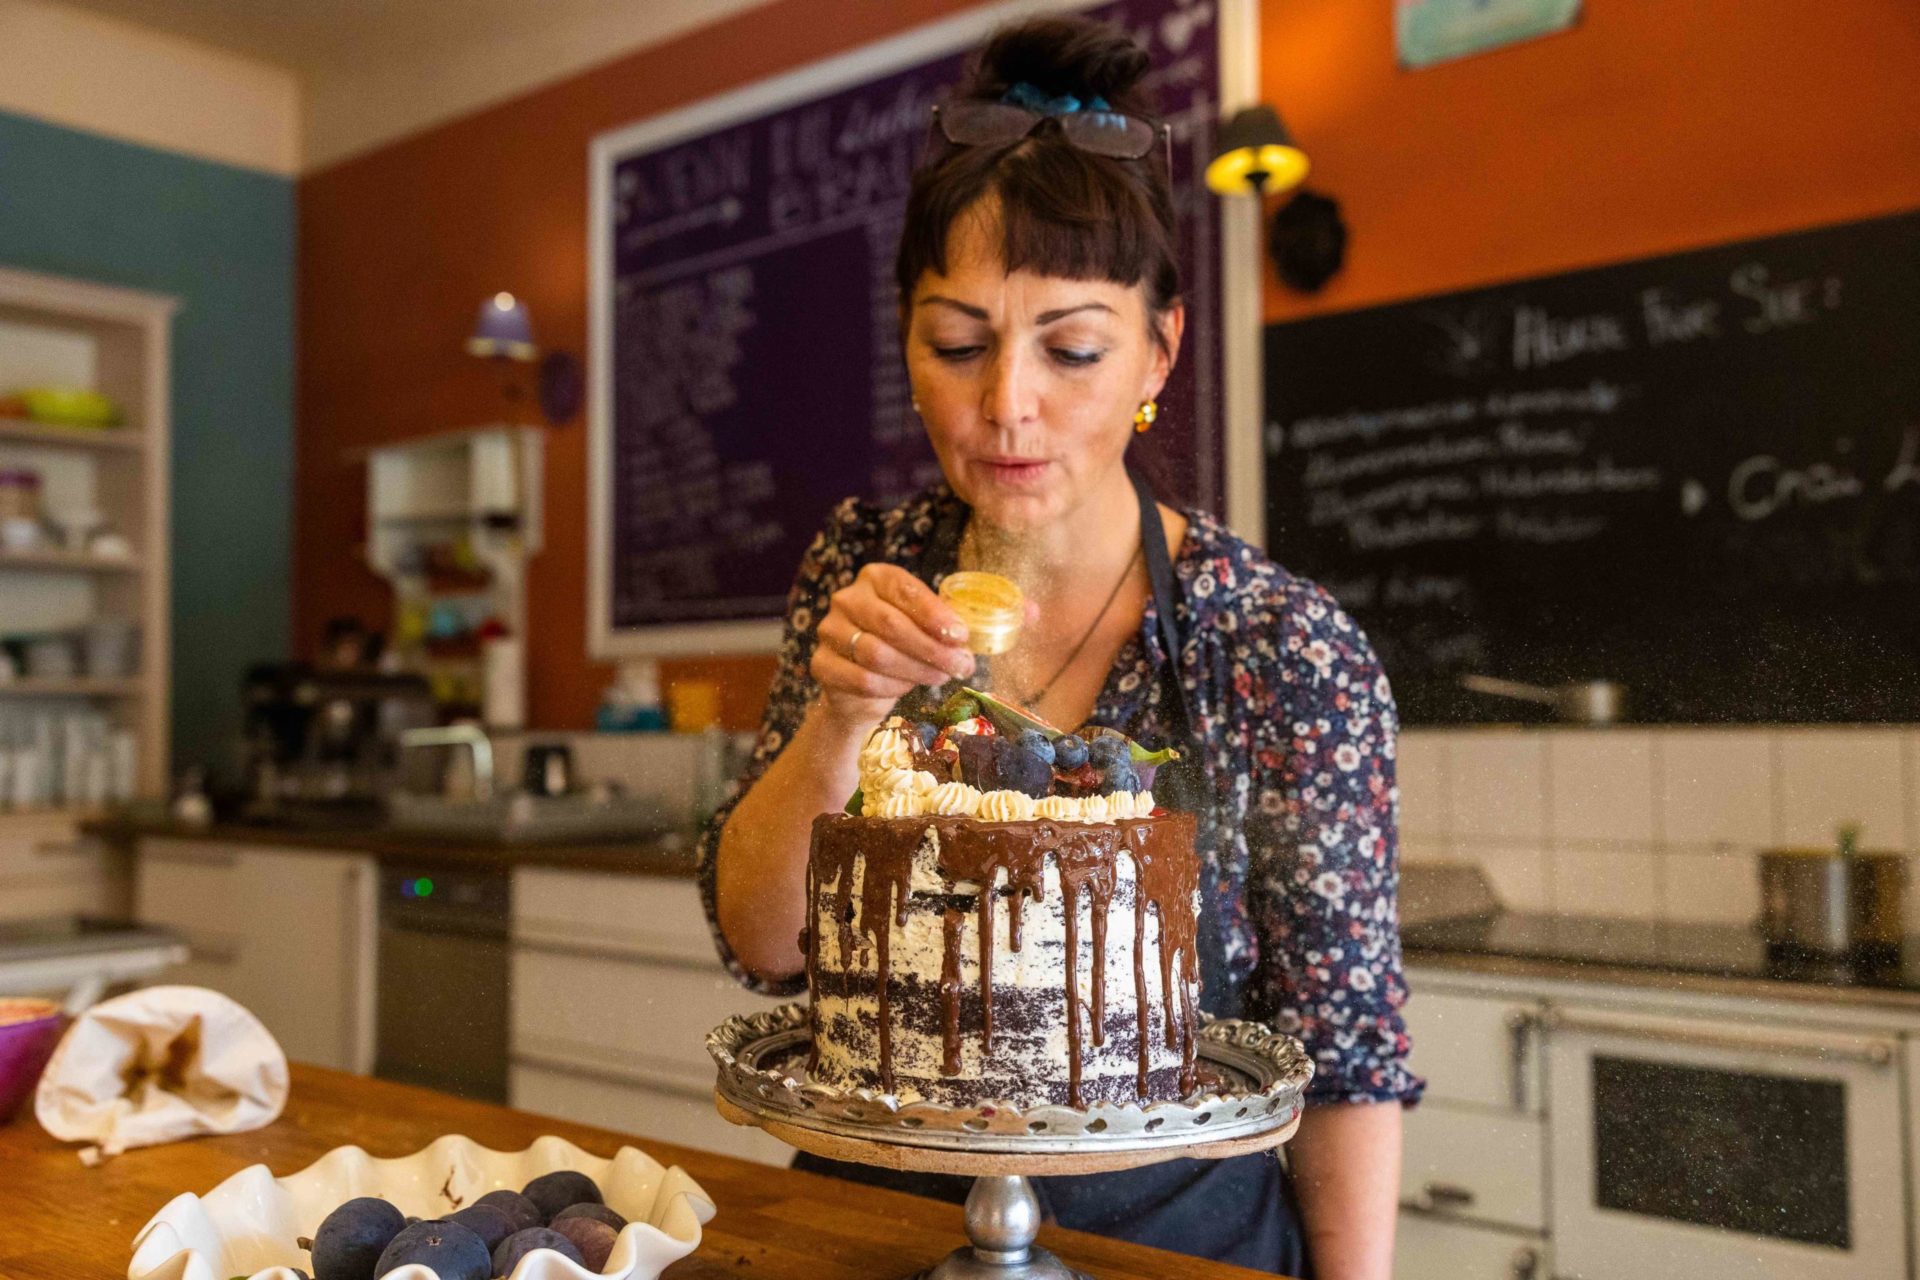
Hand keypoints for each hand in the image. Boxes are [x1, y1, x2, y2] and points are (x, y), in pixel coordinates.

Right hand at [812, 564, 974, 725]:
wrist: (861, 684)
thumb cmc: (899, 645)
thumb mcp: (922, 626)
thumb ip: (940, 628)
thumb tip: (961, 642)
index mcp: (875, 578)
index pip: (905, 590)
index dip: (935, 614)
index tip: (961, 636)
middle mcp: (847, 598)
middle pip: (891, 624)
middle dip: (931, 648)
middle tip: (960, 666)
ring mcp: (829, 630)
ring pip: (876, 654)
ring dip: (916, 670)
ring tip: (940, 677)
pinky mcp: (821, 664)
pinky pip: (862, 680)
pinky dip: (892, 688)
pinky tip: (908, 688)